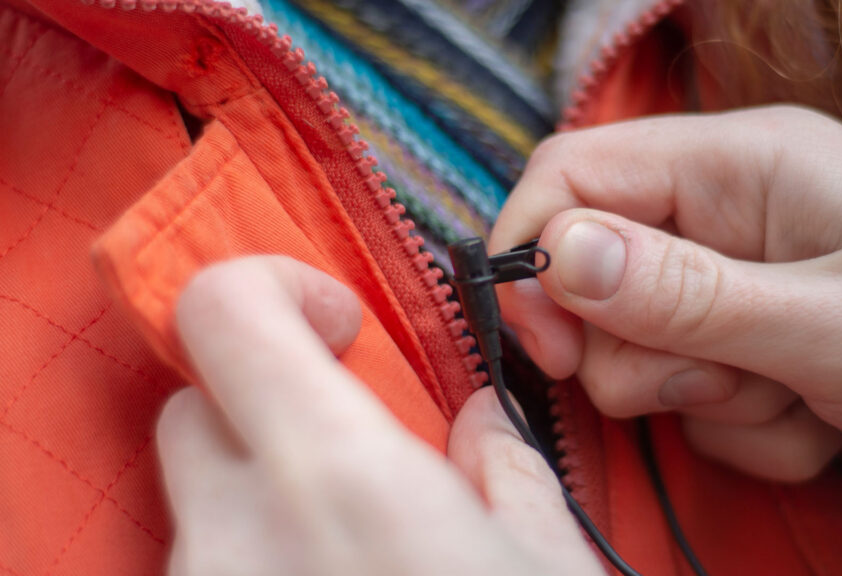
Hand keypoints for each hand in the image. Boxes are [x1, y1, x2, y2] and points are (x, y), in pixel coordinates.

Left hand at [157, 256, 602, 575]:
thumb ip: (506, 468)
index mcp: (334, 477)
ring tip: (351, 546)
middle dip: (265, 403)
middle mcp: (233, 535)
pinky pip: (205, 566)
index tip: (341, 326)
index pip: (223, 309)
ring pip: (198, 501)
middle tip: (350, 447)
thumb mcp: (545, 563)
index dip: (276, 288)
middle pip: (197, 405)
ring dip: (261, 494)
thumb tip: (479, 425)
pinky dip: (252, 558)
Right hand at [490, 106, 841, 519]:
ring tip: (801, 401)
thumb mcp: (832, 323)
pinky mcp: (762, 352)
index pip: (576, 174)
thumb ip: (684, 294)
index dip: (538, 255)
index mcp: (741, 167)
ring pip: (644, 353)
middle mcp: (731, 217)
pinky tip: (824, 425)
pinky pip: (698, 400)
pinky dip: (751, 431)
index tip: (549, 348)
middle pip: (597, 278)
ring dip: (710, 401)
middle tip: (720, 381)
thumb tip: (553, 252)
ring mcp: (745, 289)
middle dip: (641, 354)